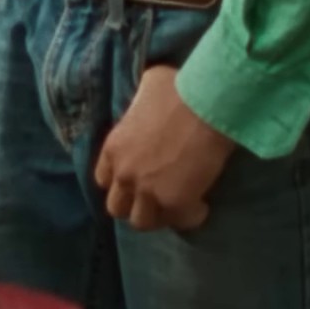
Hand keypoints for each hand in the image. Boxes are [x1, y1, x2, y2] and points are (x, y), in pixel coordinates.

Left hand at [92, 65, 236, 231]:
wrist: (206, 105)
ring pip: (143, 222)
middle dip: (134, 204)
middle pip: (117, 208)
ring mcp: (148, 191)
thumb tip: (148, 100)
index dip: (120, 180)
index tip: (136, 178)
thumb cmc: (178, 88)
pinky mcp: (176, 203)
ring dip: (159, 215)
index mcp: (113, 148)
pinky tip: (201, 205)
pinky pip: (180, 222)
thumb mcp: (147, 86)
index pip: (103, 179)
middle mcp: (124, 174)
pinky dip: (190, 217)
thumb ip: (139, 102)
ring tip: (175, 205)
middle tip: (155, 196)